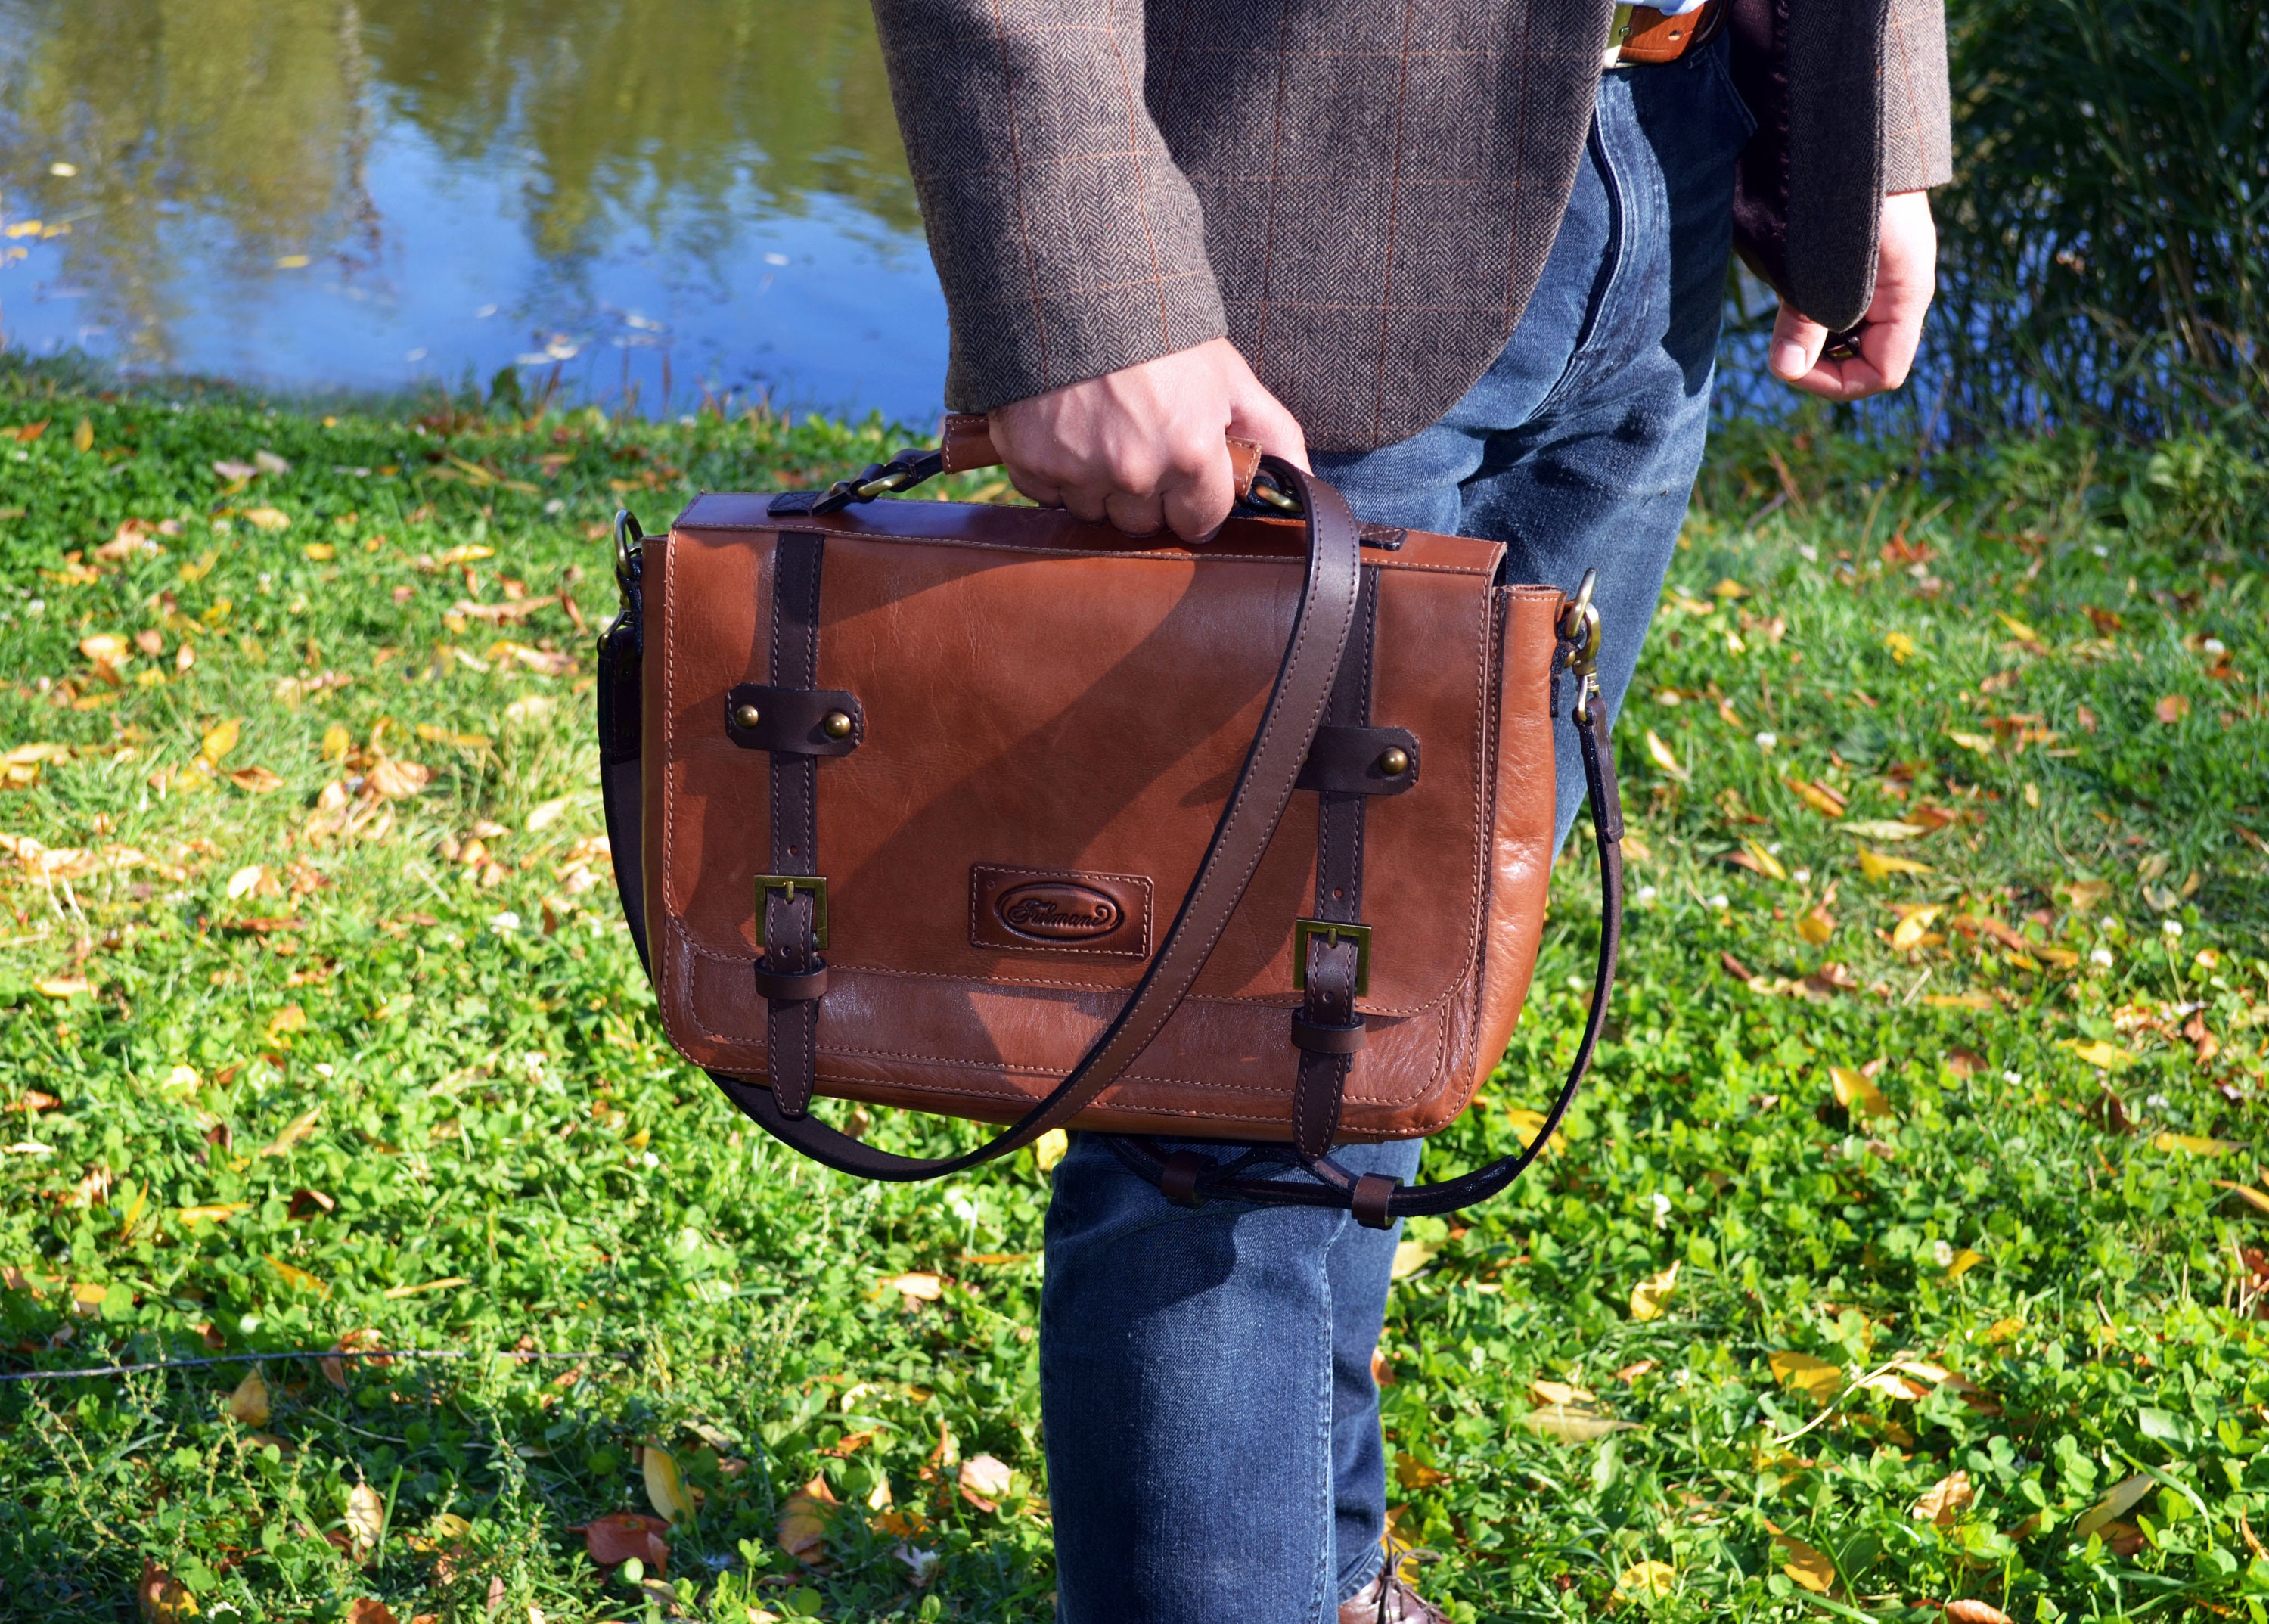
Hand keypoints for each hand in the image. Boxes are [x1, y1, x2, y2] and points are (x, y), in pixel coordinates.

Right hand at [989, 338, 1308, 541]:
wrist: (1074, 283)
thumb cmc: (1159, 331)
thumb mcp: (1228, 375)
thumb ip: (1272, 433)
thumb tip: (1307, 485)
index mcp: (1190, 453)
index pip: (1199, 523)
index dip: (1197, 500)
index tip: (1188, 475)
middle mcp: (1134, 471)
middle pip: (1144, 525)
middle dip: (1147, 494)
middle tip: (1141, 440)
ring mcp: (1078, 470)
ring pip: (1094, 514)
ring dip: (1099, 485)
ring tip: (1101, 429)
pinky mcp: (1029, 462)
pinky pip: (1047, 495)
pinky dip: (1055, 470)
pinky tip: (1066, 428)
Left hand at [1769, 190, 1936, 399]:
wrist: (1855, 119)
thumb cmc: (1847, 186)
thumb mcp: (1824, 262)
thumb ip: (1807, 319)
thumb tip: (1784, 370)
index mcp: (1906, 295)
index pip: (1883, 371)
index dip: (1837, 382)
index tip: (1790, 365)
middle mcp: (1898, 289)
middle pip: (1863, 353)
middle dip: (1820, 357)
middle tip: (1780, 340)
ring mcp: (1880, 271)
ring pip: (1845, 326)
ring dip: (1811, 330)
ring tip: (1782, 309)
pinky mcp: (1857, 253)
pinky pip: (1835, 297)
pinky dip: (1809, 303)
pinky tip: (1786, 284)